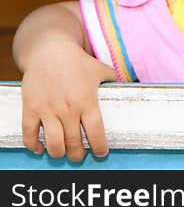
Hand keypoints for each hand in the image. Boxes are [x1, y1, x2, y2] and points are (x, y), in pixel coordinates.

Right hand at [20, 42, 116, 161]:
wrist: (48, 51)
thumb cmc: (77, 61)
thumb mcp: (100, 69)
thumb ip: (114, 81)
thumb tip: (131, 86)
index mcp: (87, 101)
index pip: (96, 132)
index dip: (99, 147)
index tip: (101, 153)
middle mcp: (68, 108)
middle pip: (74, 143)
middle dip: (78, 155)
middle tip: (81, 155)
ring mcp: (48, 109)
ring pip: (53, 143)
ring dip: (59, 153)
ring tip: (63, 153)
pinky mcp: (31, 108)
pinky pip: (29, 134)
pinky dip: (34, 145)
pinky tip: (40, 148)